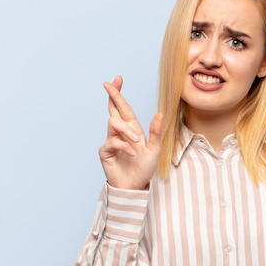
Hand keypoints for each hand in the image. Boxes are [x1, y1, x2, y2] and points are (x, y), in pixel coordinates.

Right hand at [98, 75, 162, 189]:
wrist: (136, 186)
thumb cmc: (144, 168)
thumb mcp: (154, 149)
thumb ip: (155, 132)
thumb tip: (160, 114)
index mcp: (132, 129)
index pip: (123, 108)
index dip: (119, 94)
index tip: (117, 79)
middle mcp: (120, 133)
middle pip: (114, 110)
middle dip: (113, 96)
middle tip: (108, 84)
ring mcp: (111, 141)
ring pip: (114, 124)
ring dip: (126, 130)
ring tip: (137, 140)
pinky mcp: (106, 152)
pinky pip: (112, 142)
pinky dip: (123, 146)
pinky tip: (131, 153)